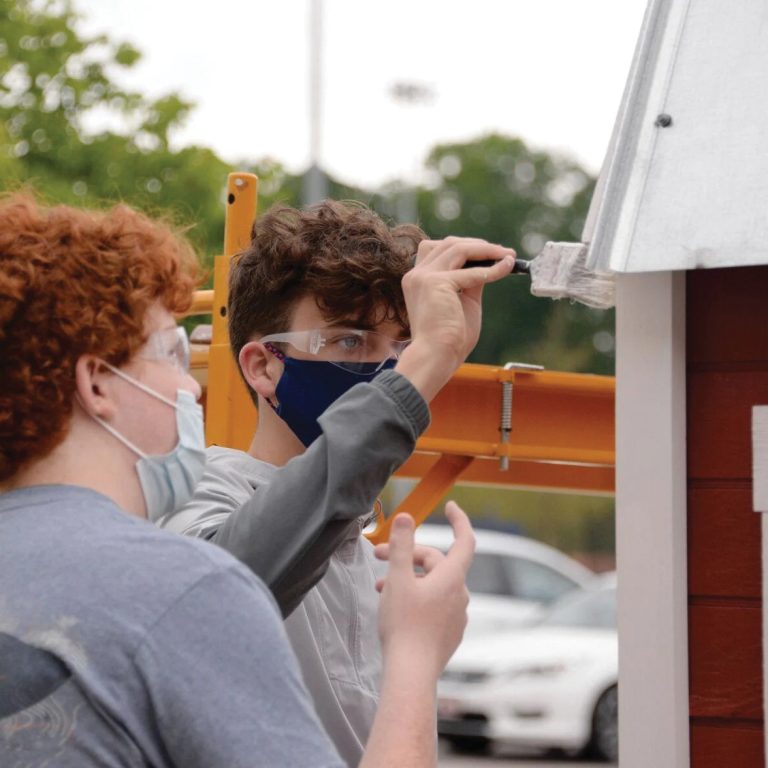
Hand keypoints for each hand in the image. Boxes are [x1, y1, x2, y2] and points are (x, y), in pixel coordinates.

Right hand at [375, 502, 474, 678]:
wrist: (411, 674)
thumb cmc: (403, 626)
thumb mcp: (397, 579)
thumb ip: (401, 546)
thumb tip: (406, 517)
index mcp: (451, 578)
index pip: (465, 540)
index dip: (459, 520)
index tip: (450, 506)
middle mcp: (460, 595)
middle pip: (436, 563)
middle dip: (407, 556)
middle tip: (378, 557)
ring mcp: (457, 616)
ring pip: (433, 585)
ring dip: (408, 579)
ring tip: (381, 587)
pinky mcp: (449, 633)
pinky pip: (435, 605)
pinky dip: (417, 597)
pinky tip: (396, 608)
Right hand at [395, 237, 514, 400]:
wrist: (436, 357)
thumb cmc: (449, 338)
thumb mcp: (463, 301)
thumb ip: (470, 280)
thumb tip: (489, 264)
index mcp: (418, 279)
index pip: (440, 250)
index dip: (466, 247)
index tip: (490, 254)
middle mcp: (416, 275)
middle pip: (449, 244)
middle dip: (479, 245)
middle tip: (504, 253)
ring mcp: (423, 277)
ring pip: (458, 248)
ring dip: (487, 250)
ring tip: (508, 256)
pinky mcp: (435, 283)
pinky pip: (471, 271)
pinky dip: (493, 268)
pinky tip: (507, 268)